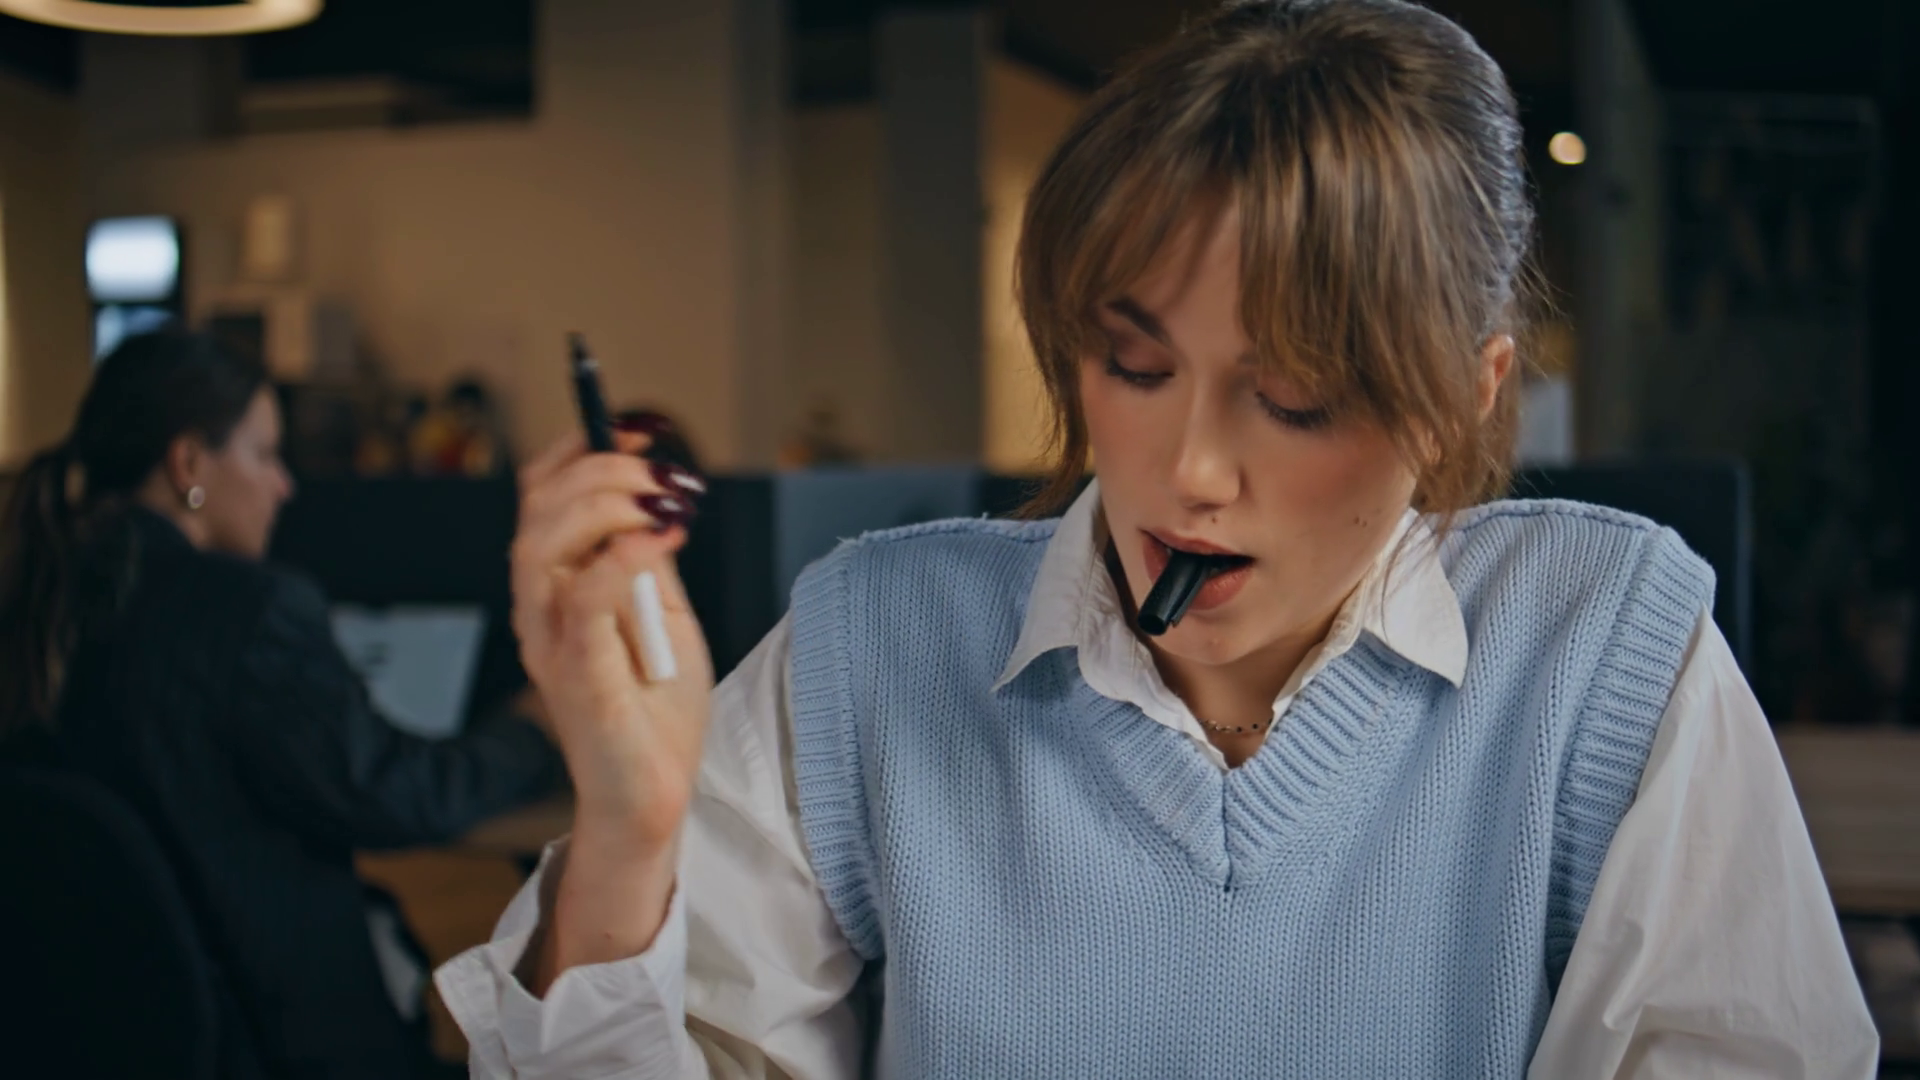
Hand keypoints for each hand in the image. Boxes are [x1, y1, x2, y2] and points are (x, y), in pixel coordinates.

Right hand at [509, 432, 714, 850]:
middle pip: (538, 509)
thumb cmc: (656, 711)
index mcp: (557, 587)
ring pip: (540, 545)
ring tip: (658, 505)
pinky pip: (579, 603)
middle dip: (602, 470)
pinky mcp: (574, 674)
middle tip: (661, 476)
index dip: (581, 450)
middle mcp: (540, 608)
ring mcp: (550, 641)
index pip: (541, 497)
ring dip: (604, 506)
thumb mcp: (665, 617)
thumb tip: (655, 501)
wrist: (654, 793)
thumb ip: (650, 564)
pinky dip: (617, 561)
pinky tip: (658, 540)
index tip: (637, 430)